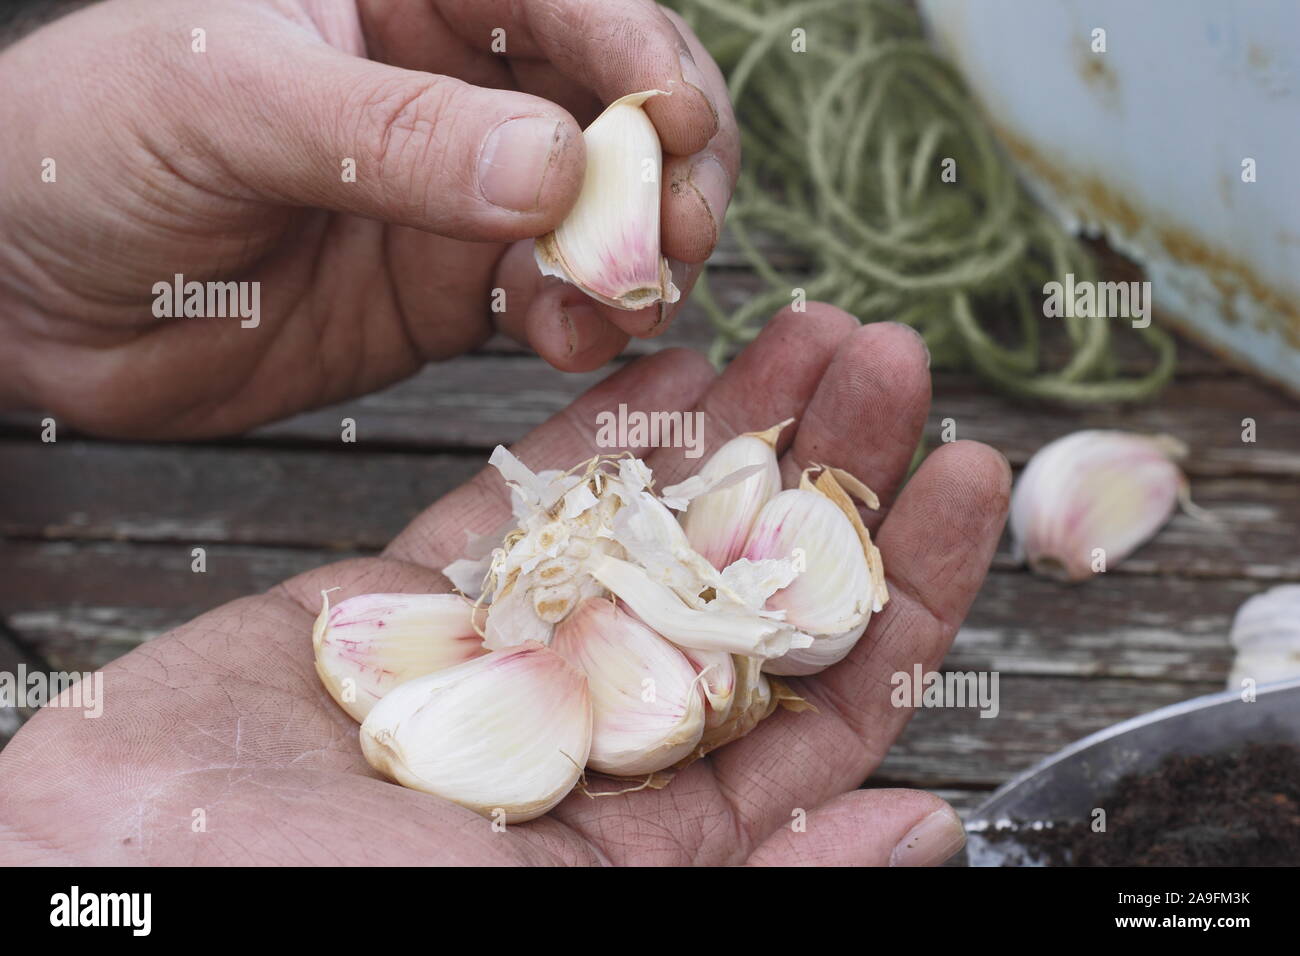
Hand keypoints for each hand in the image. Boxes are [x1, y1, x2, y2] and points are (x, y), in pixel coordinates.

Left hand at [0, 0, 734, 436]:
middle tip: (680, 230)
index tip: (676, 123)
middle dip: (667, 164)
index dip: (638, 51)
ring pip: (600, 212)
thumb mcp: (227, 102)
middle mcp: (451, 89)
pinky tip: (573, 341)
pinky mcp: (450, 292)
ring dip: (636, 255)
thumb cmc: (89, 147)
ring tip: (628, 297)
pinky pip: (550, 300)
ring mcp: (458, 196)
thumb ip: (389, 132)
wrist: (25, 298)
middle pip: (612, 106)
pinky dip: (581, 323)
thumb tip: (553, 164)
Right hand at [0, 305, 1009, 864]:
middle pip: (751, 588)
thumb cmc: (324, 911)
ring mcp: (514, 659)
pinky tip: (668, 367)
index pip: (826, 696)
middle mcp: (602, 738)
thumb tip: (928, 823)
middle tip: (892, 362)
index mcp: (663, 830)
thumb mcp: (573, 914)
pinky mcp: (420, 602)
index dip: (906, 582)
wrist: (117, 875)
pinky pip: (532, 506)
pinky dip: (599, 436)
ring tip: (808, 332)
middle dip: (831, 473)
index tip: (964, 474)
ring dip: (736, 428)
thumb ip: (761, 879)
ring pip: (655, 527)